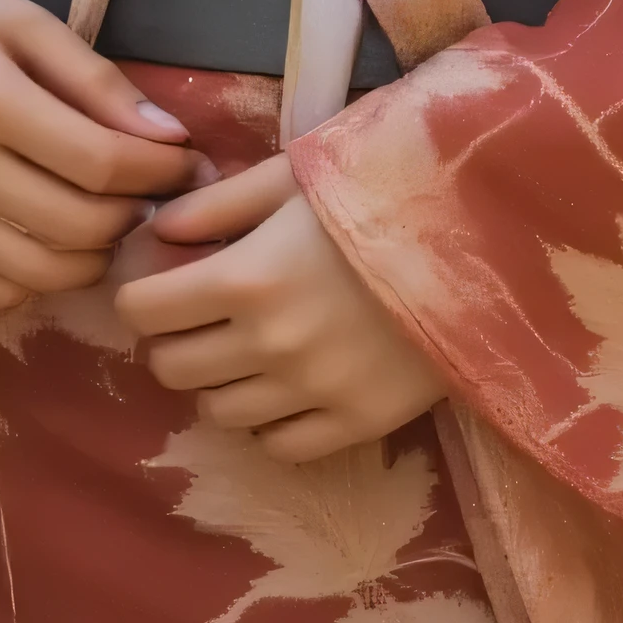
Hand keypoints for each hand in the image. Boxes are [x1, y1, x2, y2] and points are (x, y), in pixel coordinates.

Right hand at [0, 0, 200, 316]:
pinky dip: (35, 281)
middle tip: (150, 191)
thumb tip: (171, 139)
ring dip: (92, 258)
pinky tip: (51, 242)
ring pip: (38, 275)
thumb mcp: (23, 22)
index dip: (159, 172)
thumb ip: (97, 81)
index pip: (100, 164)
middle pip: (77, 227)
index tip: (185, 161)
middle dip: (134, 215)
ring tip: (107, 219)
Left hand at [109, 152, 447, 461]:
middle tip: (195, 320)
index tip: (156, 287)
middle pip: (173, 368)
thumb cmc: (381, 188)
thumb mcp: (294, 175)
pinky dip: (268, 422)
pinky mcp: (359, 422)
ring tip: (241, 352)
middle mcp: (270, 345)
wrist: (481, 234)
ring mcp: (314, 391)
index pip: (145, 312)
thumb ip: (217, 205)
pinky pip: (281, 447)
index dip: (141, 297)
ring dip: (217, 382)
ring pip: (220, 412)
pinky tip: (282, 387)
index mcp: (246, 277)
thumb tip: (157, 230)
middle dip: (171, 341)